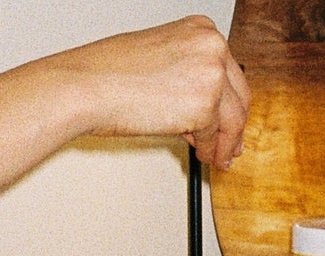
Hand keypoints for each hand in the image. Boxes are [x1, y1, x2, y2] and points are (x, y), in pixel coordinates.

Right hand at [43, 16, 250, 168]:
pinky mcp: (204, 105)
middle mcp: (211, 46)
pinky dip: (209, 150)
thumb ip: (185, 76)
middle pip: (238, 94)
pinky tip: (202, 156)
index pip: (227, 70)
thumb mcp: (157, 59)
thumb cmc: (105, 72)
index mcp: (200, 30)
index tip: (226, 119)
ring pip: (233, 118)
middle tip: (229, 144)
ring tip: (217, 158)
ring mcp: (211, 74)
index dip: (227, 100)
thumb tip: (201, 105)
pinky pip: (213, 136)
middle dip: (234, 125)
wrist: (86, 86)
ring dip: (225, 143)